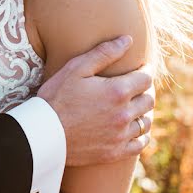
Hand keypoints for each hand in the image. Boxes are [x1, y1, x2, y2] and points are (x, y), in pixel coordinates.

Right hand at [37, 35, 154, 165]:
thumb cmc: (56, 96)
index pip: (146, 78)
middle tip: (135, 86)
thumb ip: (104, 53)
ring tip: (133, 106)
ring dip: (143, 112)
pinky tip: (132, 128)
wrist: (44, 133)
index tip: (140, 68)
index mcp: (117, 91)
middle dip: (144, 90)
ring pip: (146, 121)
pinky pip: (140, 143)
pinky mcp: (115, 152)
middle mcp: (124, 114)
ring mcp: (121, 135)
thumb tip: (128, 40)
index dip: (144, 70)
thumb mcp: (76, 68)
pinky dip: (140, 135)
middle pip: (149, 100)